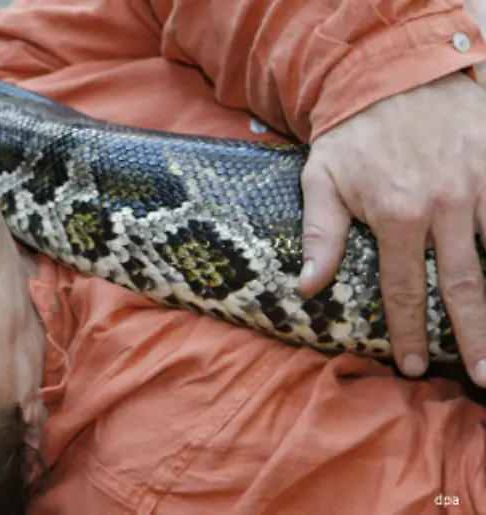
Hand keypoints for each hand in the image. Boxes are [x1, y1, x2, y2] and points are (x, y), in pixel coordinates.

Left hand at [298, 72, 485, 385]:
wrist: (392, 73)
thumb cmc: (352, 134)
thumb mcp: (321, 181)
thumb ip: (319, 236)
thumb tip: (306, 289)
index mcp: (397, 215)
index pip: (403, 290)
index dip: (409, 333)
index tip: (412, 368)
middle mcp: (444, 205)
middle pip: (464, 287)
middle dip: (474, 338)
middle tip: (483, 378)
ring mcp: (480, 183)